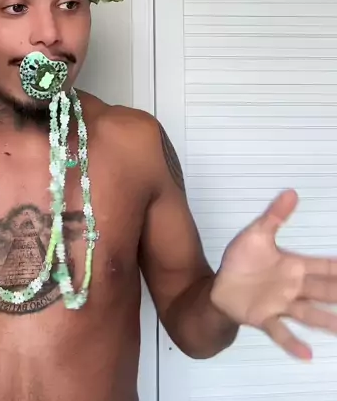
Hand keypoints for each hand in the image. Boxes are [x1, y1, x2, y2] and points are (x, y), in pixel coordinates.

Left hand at [210, 189, 336, 359]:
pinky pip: (281, 332)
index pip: (324, 267)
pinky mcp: (265, 318)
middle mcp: (293, 288)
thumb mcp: (257, 233)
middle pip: (324, 292)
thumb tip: (291, 191)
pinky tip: (307, 354)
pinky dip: (294, 343)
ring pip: (309, 314)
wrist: (221, 287)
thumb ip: (275, 215)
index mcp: (294, 267)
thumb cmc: (242, 261)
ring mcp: (281, 305)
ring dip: (328, 322)